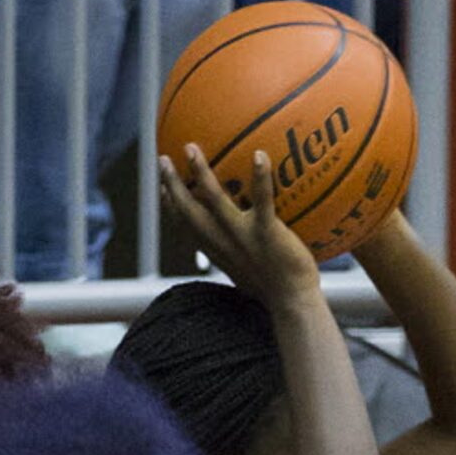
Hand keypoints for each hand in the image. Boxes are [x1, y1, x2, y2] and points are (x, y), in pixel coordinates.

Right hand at [159, 143, 320, 305]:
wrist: (294, 306)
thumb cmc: (279, 293)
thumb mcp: (253, 277)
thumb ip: (247, 259)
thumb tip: (253, 250)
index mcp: (218, 252)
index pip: (187, 227)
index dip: (171, 207)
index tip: (161, 189)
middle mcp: (223, 243)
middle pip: (189, 210)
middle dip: (172, 184)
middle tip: (162, 158)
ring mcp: (243, 237)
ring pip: (213, 200)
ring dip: (200, 173)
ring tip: (191, 148)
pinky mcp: (266, 234)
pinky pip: (262, 200)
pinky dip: (261, 178)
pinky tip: (260, 155)